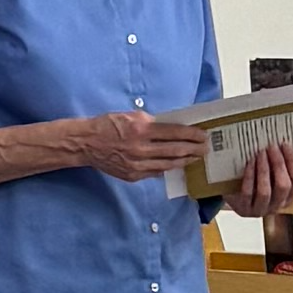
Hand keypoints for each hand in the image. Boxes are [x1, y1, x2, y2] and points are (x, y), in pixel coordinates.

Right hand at [75, 113, 211, 182]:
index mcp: (141, 130)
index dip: (191, 134)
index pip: (174, 133)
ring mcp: (137, 165)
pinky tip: (176, 164)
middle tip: (205, 148)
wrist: (86, 144)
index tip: (203, 135)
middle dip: (194, 149)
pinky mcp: (133, 175)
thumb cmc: (107, 125)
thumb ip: (151, 122)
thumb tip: (170, 128)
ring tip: (196, 157)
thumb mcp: (130, 116)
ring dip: (184, 161)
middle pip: (175, 151)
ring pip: (168, 164)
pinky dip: (167, 167)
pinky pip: (155, 172)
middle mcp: (141, 149)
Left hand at [228, 138, 292, 215]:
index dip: (292, 161)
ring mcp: (260, 210)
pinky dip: (250, 176)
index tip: (286, 144)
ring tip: (260, 153)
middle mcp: (276, 206)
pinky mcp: (244, 209)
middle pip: (283, 186)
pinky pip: (248, 193)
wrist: (233, 194)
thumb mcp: (270, 173)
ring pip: (265, 192)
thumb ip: (278, 164)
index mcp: (288, 197)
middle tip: (272, 147)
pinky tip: (249, 163)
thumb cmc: (255, 180)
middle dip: (278, 164)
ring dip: (264, 170)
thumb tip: (281, 142)